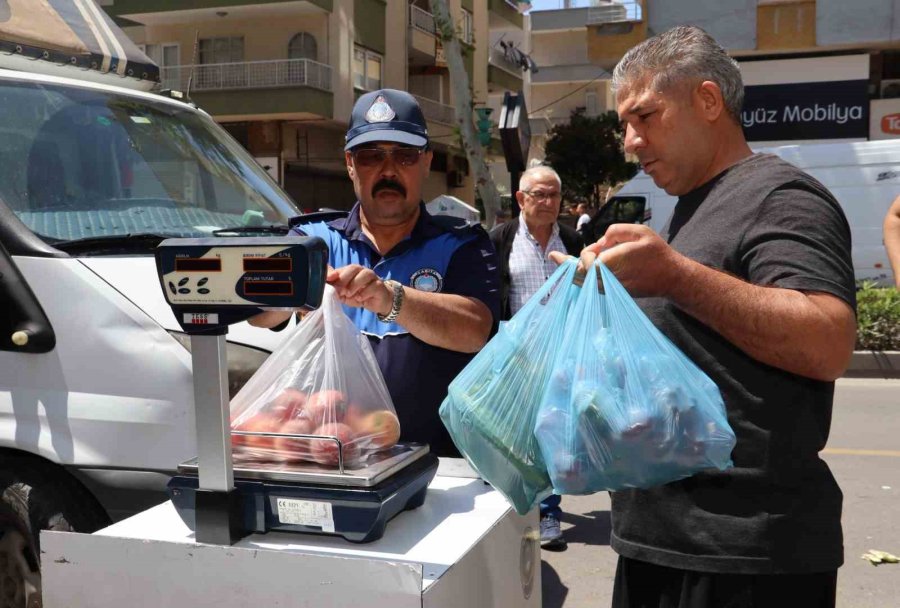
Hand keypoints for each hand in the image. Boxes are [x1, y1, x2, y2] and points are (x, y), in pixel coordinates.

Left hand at [326, 264, 392, 315]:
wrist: (378, 301)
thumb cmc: (359, 296)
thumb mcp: (344, 294)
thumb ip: (335, 289)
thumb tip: (324, 287)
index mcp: (351, 272)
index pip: (341, 269)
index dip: (334, 272)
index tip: (329, 279)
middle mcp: (361, 271)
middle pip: (354, 268)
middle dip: (344, 278)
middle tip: (339, 290)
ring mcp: (372, 277)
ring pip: (365, 274)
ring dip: (355, 284)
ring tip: (350, 294)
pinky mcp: (379, 285)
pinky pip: (373, 286)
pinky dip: (365, 292)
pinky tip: (360, 298)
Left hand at [549, 224, 686, 297]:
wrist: (670, 278)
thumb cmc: (656, 253)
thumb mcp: (639, 231)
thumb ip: (615, 231)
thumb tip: (599, 243)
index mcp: (611, 264)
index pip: (585, 261)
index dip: (585, 254)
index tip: (595, 248)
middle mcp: (607, 280)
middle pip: (578, 275)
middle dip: (568, 264)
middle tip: (553, 255)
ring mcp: (609, 290)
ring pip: (583, 283)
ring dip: (575, 272)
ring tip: (559, 259)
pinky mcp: (612, 294)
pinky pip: (592, 287)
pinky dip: (584, 278)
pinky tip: (578, 269)